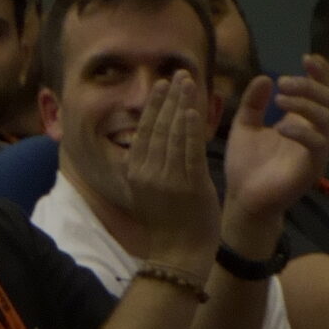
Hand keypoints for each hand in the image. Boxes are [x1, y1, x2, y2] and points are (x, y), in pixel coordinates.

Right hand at [120, 71, 220, 269]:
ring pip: (174, 133)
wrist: (178, 254)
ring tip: (189, 83)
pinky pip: (189, 150)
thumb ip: (151, 166)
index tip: (163, 84)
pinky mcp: (188, 185)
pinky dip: (191, 128)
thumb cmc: (168, 224)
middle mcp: (147, 171)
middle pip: (158, 125)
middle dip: (169, 97)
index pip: (145, 129)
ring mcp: (167, 178)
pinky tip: (193, 110)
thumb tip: (154, 140)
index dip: (155, 105)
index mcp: (136, 171)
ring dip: (182, 104)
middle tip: (178, 74)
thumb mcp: (149, 191)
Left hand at [221, 55, 328, 233]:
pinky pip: (318, 145)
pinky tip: (281, 127)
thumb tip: (266, 77)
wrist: (242, 197)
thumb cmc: (246, 162)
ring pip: (328, 120)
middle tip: (284, 80)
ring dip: (306, 104)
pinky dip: (302, 131)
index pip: (322, 92)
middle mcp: (313, 133)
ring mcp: (316, 151)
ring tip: (280, 99)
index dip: (321, 73)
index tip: (306, 58)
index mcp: (300, 121)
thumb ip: (254, 102)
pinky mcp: (312, 168)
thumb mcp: (244, 124)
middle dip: (310, 85)